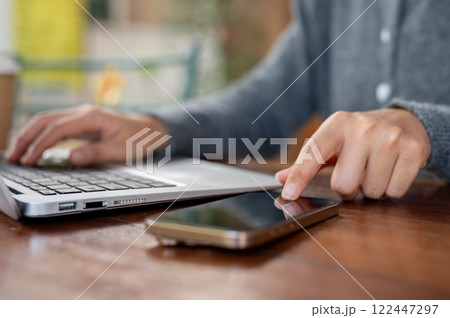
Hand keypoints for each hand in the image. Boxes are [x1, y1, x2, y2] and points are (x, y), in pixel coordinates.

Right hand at [5, 104, 168, 165]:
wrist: (150, 129)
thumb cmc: (138, 139)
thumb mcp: (120, 150)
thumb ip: (96, 153)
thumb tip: (71, 158)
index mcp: (91, 117)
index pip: (57, 130)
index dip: (40, 146)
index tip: (28, 161)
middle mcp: (83, 113)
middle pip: (45, 121)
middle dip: (26, 138)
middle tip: (12, 157)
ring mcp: (81, 116)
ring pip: (47, 121)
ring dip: (29, 135)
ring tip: (16, 153)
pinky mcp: (81, 122)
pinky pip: (55, 125)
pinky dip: (40, 134)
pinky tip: (33, 146)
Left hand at [276, 108, 430, 199]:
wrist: (403, 121)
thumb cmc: (359, 137)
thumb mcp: (332, 141)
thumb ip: (308, 161)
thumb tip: (281, 179)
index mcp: (338, 123)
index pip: (314, 154)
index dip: (300, 177)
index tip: (288, 194)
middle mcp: (363, 128)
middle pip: (343, 184)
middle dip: (347, 188)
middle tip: (355, 173)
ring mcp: (391, 138)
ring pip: (371, 191)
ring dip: (370, 188)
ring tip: (374, 168)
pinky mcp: (413, 150)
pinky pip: (394, 191)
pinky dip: (391, 188)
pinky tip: (391, 170)